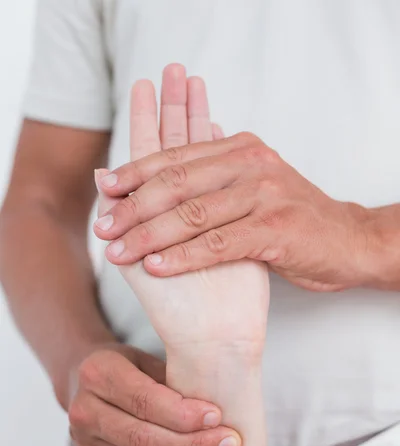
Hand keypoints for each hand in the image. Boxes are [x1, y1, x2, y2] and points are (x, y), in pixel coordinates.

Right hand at [68, 342, 239, 445]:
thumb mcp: (147, 357)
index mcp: (97, 374)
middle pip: (142, 437)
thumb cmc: (129, 366)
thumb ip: (173, 377)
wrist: (87, 381)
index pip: (143, 400)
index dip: (181, 413)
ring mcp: (85, 442)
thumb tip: (217, 402)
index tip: (216, 417)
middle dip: (190, 445)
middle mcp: (84, 410)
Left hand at [94, 132, 371, 291]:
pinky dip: (183, 257)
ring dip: (150, 235)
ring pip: (193, 214)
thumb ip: (211, 177)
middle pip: (177, 183)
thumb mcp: (251, 186)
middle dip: (133, 207)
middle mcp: (250, 163)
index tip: (105, 190)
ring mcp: (265, 194)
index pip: (175, 156)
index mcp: (239, 149)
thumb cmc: (291, 218)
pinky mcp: (276, 229)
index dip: (135, 173)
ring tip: (119, 252)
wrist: (347, 240)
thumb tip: (161, 173)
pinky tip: (157, 267)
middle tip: (104, 228)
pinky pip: (219, 243)